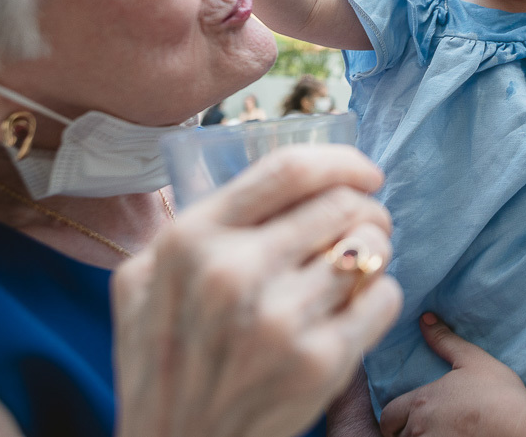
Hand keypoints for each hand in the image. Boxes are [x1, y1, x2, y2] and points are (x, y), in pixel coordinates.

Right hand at [111, 145, 402, 436]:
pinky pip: (383, 297)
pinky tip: (356, 303)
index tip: (362, 171)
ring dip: (375, 246)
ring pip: (369, 246)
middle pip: (340, 204)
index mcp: (191, 241)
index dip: (340, 162)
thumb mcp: (141, 280)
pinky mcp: (321, 363)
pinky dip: (379, 293)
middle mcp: (235, 274)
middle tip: (363, 221)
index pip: (289, 170)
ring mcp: (281, 320)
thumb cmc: (160, 363)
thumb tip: (265, 182)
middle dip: (364, 206)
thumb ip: (193, 223)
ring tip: (359, 261)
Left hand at [378, 314, 525, 436]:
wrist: (520, 430)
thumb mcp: (472, 360)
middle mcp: (419, 430)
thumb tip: (425, 319)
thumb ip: (444, 340)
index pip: (388, 416)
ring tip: (435, 435)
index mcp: (421, 402)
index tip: (407, 417)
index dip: (395, 417)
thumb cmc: (499, 394)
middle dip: (404, 433)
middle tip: (422, 428)